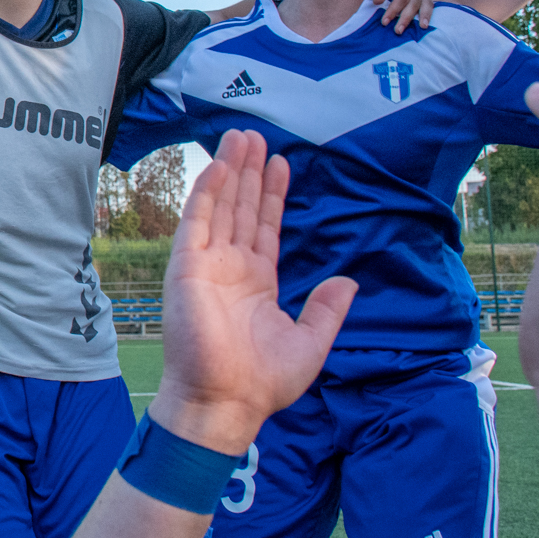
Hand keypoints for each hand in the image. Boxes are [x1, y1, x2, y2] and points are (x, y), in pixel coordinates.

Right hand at [151, 130, 355, 454]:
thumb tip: (349, 281)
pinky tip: (221, 166)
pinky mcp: (189, 265)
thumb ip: (327, 309)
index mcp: (258, 282)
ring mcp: (208, 263)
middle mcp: (232, 267)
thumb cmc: (263, 381)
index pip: (267, 228)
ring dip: (231, 171)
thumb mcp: (310, 343)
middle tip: (256, 136)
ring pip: (222, 205)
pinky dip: (209, 191)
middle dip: (251, 172)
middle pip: (243, 208)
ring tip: (241, 137)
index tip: (282, 164)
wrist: (226, 401)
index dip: (274, 196)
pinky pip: (199, 220)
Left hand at [366, 0, 432, 32]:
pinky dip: (426, 15)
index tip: (384, 22)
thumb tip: (378, 1)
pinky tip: (424, 25)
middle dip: (405, 18)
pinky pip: (428, 6)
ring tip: (421, 28)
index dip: (394, 10)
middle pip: (414, 2)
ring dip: (422, 17)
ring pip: (425, 4)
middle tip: (398, 31)